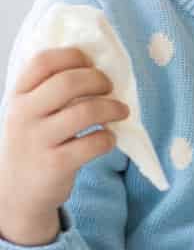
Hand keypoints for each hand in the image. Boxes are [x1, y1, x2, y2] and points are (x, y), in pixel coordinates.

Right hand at [0, 48, 128, 244]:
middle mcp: (24, 115)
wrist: (17, 194)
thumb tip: (96, 65)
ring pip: (86, 112)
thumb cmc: (33, 143)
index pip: (42, 61)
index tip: (90, 62)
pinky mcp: (56, 165)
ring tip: (121, 111)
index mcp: (18, 96)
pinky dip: (109, 138)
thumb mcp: (29, 113)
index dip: (73, 56)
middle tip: (110, 87)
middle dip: (98, 80)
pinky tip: (108, 138)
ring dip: (112, 108)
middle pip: (69, 82)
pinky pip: (93, 143)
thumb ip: (49, 90)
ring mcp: (38, 141)